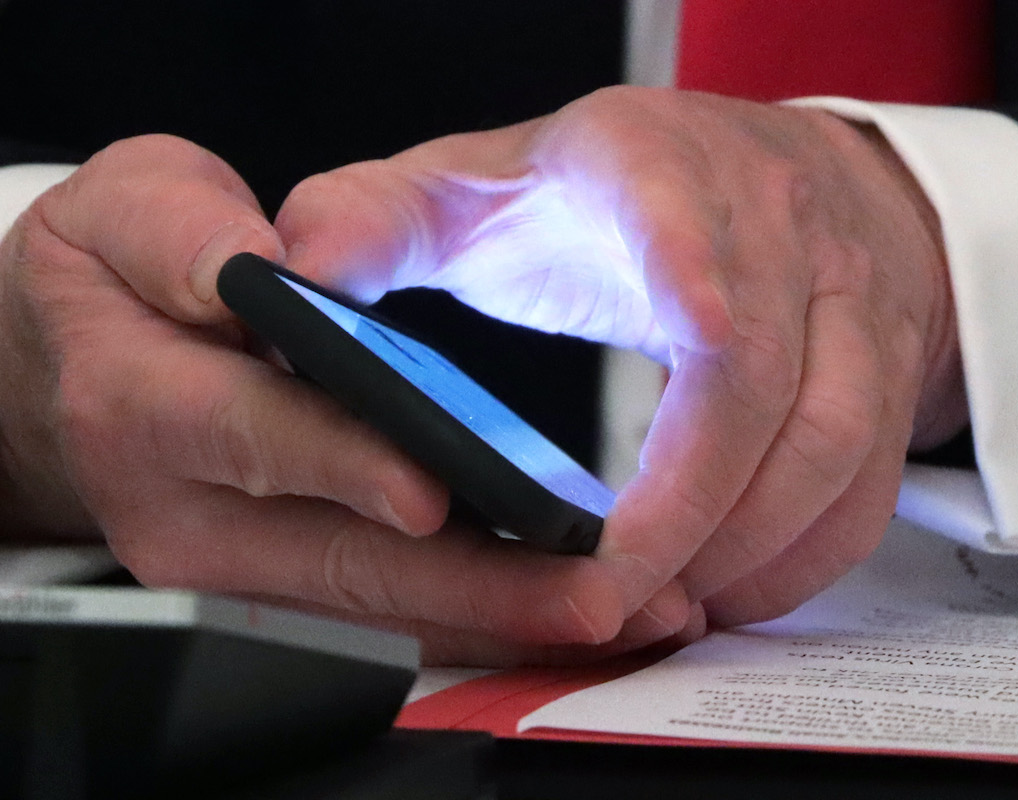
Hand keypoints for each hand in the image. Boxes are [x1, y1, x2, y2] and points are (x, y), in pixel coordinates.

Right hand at [0, 134, 673, 664]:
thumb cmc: (112, 282)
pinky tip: (556, 603)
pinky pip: (386, 613)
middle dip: (475, 583)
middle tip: (589, 590)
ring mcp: (234, 567)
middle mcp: (185, 512)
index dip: (344, 462)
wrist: (73, 370)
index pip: (253, 436)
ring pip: (378, 608)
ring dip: (497, 613)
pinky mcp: (279, 587)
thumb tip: (264, 266)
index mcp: (140, 406)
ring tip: (612, 605)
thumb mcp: (123, 212)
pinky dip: (475, 613)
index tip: (431, 486)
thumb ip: (181, 231)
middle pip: (344, 561)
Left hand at [277, 87, 969, 629]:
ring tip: (664, 608)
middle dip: (688, 504)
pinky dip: (801, 559)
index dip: (694, 265)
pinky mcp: (877, 378)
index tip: (695, 328)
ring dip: (748, 544)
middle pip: (762, 377)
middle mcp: (771, 232)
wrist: (771, 182)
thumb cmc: (617, 194)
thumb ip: (386, 219)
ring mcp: (841, 307)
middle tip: (605, 591)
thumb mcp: (490, 182)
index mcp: (660, 170)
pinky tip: (731, 594)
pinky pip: (863, 487)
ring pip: (830, 442)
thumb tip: (294, 266)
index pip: (687, 210)